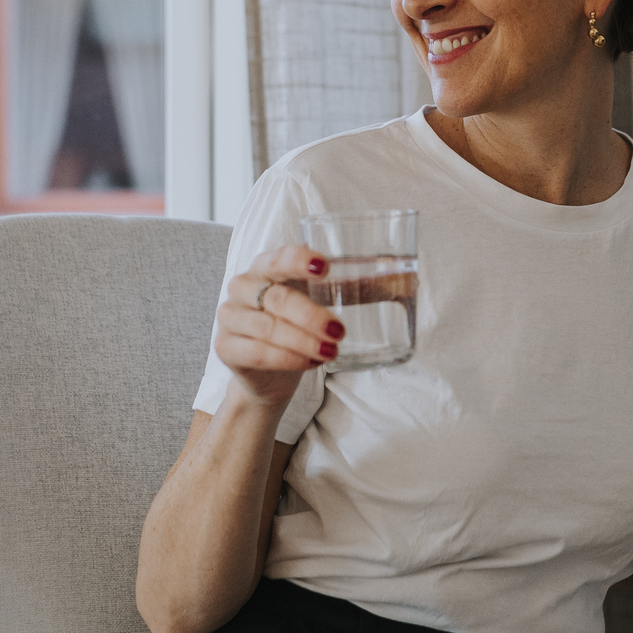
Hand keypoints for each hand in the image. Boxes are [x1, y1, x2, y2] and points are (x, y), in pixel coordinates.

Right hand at [213, 245, 343, 407]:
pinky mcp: (225, 347)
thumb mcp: (325, 304)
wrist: (270, 375)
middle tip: (339, 331)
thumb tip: (407, 282)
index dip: (300, 260)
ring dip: (303, 342)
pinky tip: (310, 363)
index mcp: (266, 266)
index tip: (325, 267)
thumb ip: (359, 291)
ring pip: (268, 328)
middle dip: (311, 316)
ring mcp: (229, 316)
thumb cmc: (299, 328)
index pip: (280, 257)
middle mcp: (243, 286)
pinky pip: (257, 352)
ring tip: (331, 352)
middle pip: (277, 298)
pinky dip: (287, 359)